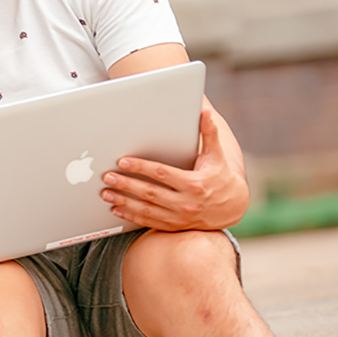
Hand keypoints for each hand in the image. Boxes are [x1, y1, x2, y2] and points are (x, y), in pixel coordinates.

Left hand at [100, 102, 249, 230]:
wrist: (232, 207)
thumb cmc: (219, 175)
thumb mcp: (216, 154)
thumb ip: (208, 132)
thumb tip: (203, 110)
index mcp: (194, 183)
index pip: (162, 174)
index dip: (141, 167)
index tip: (122, 161)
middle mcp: (186, 202)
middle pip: (150, 192)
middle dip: (126, 184)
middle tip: (107, 176)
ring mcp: (179, 217)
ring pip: (146, 209)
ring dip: (124, 201)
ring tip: (106, 193)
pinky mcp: (175, 226)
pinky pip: (149, 222)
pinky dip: (131, 216)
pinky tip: (116, 209)